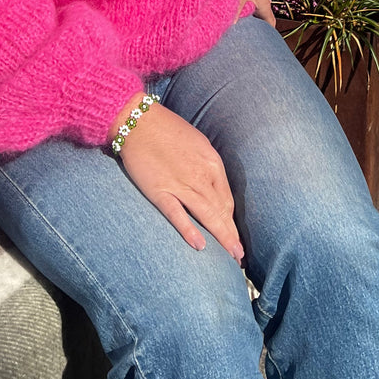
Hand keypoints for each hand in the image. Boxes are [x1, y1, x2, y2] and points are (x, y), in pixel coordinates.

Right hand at [111, 98, 243, 263]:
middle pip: (221, 211)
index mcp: (211, 163)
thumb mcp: (198, 143)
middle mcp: (200, 175)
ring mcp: (180, 184)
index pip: (227, 200)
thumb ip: (208, 167)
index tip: (234, 237)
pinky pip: (177, 214)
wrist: (138, 120)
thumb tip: (214, 189)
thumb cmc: (167, 129)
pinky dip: (189, 230)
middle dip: (231, 236)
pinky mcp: (160, 190)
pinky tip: (200, 246)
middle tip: (239, 257)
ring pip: (206, 216)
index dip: (231, 222)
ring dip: (221, 238)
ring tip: (231, 258)